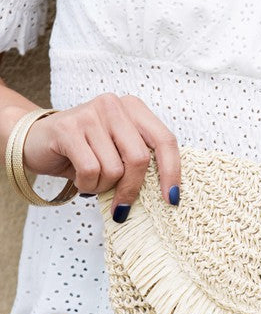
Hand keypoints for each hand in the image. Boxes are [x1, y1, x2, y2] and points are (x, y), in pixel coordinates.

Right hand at [20, 93, 180, 217]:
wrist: (35, 141)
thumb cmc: (83, 150)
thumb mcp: (117, 151)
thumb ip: (140, 160)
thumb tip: (167, 194)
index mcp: (134, 108)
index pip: (165, 140)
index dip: (172, 172)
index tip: (171, 199)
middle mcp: (115, 105)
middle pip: (139, 158)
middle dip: (131, 190)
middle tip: (121, 208)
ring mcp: (91, 114)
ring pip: (113, 169)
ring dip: (102, 186)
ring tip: (90, 180)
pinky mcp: (68, 128)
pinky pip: (90, 170)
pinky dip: (86, 184)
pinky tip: (78, 177)